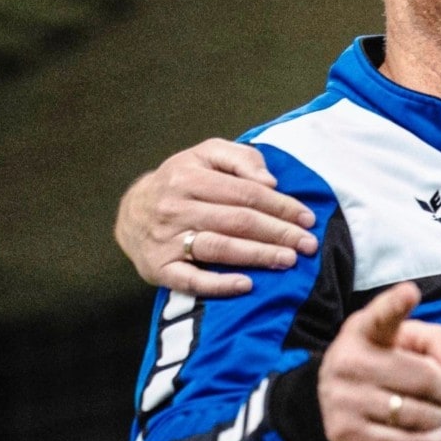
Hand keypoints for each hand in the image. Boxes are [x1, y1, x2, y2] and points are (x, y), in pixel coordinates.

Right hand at [115, 139, 317, 298]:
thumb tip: (270, 182)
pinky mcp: (159, 268)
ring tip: (288, 261)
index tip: (308, 219)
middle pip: (238, 221)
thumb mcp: (206, 156)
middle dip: (278, 233)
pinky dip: (219, 285)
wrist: (131, 211)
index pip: (246, 193)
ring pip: (219, 248)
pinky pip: (191, 280)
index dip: (281, 206)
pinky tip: (246, 285)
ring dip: (258, 255)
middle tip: (308, 245)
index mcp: (189, 177)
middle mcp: (176, 207)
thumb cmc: (181, 181)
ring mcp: (166, 239)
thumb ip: (241, 159)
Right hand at [319, 284, 440, 440]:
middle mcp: (347, 359)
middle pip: (425, 378)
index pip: (384, 315)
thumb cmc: (391, 359)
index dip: (398, 304)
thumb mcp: (416, 339)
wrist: (342, 398)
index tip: (410, 292)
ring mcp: (342, 397)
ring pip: (417, 414)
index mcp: (365, 328)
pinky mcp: (344, 431)